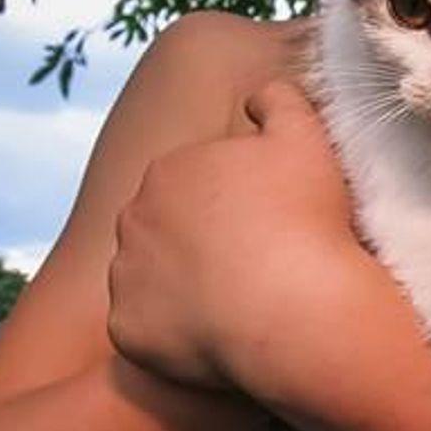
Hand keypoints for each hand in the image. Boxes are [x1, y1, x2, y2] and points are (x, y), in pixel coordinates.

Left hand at [107, 79, 364, 393]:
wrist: (295, 309)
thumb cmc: (304, 220)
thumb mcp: (305, 138)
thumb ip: (279, 101)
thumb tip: (257, 97)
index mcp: (168, 170)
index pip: (195, 185)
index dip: (233, 203)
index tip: (266, 223)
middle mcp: (133, 218)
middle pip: (167, 229)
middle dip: (201, 241)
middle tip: (254, 263)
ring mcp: (125, 276)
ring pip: (154, 279)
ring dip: (186, 286)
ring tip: (240, 302)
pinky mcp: (127, 329)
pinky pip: (149, 329)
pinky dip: (176, 333)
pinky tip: (220, 333)